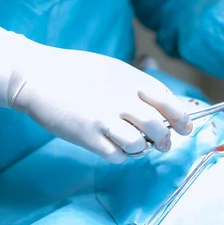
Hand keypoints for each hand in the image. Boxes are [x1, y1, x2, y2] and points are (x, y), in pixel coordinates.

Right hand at [0, 25, 192, 162]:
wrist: (36, 76)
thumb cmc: (74, 71)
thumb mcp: (112, 68)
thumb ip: (136, 85)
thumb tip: (162, 105)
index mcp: (130, 80)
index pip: (168, 102)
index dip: (181, 118)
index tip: (186, 128)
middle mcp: (121, 99)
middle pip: (158, 127)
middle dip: (165, 140)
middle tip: (163, 143)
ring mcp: (105, 119)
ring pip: (139, 145)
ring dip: (141, 148)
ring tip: (133, 144)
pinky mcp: (88, 137)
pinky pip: (116, 156)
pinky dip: (120, 155)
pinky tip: (111, 146)